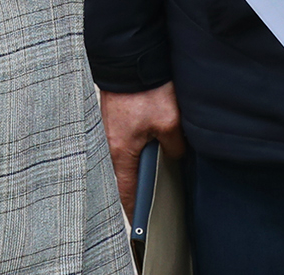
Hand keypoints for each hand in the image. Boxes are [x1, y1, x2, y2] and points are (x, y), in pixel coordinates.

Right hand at [100, 83, 184, 214]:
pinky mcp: (114, 116)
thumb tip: (175, 155)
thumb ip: (173, 145)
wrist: (131, 56)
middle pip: (124, 175)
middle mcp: (108, 143)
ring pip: (125, 156)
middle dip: (139, 187)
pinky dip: (137, 145)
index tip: (141, 227)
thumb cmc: (145, 88)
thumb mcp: (169, 121)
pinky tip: (152, 141)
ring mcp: (109, 129)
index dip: (134, 211)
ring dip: (139, 163)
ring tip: (157, 169)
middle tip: (155, 199)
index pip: (126, 192)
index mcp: (120, 151)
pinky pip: (125, 140)